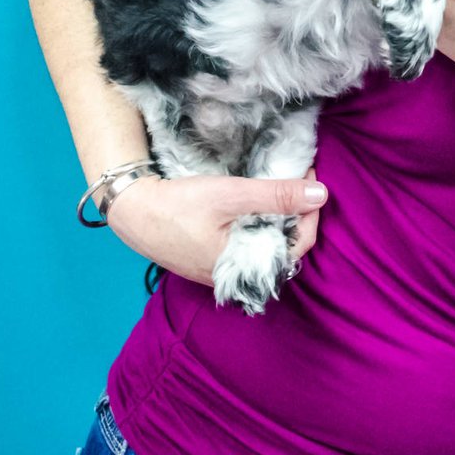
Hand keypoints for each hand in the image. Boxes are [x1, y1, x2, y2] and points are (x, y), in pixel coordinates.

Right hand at [105, 169, 327, 284]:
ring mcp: (225, 271)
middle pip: (285, 247)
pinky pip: (249, 245)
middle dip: (298, 213)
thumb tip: (320, 195)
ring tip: (283, 187)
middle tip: (300, 178)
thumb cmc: (179, 206)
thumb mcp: (231, 195)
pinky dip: (261, 223)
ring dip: (280, 217)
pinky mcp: (213, 261)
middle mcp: (239, 277)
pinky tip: (259, 203)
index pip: (300, 245)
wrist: (133, 212)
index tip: (310, 178)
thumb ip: (276, 196)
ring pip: (267, 246)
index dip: (311, 211)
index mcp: (247, 268)